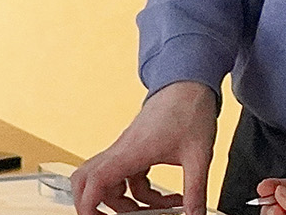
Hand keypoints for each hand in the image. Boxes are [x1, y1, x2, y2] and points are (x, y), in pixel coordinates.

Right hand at [72, 82, 220, 214]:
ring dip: (128, 202)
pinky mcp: (136, 149)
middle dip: (96, 204)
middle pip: (87, 180)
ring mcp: (127, 149)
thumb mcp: (199, 156)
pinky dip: (142, 193)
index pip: (95, 180)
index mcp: (131, 151)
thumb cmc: (190, 109)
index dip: (88, 205)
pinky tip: (167, 197)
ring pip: (110, 181)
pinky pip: (128, 177)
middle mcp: (122, 150)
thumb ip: (196, 191)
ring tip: (157, 210)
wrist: (190, 83)